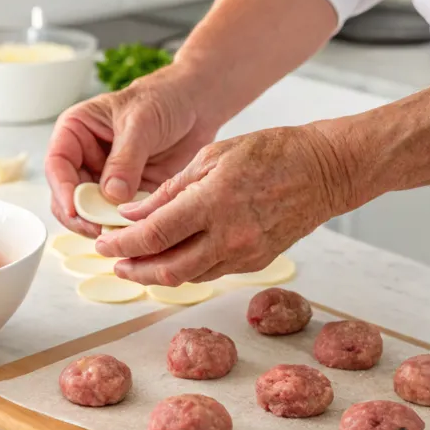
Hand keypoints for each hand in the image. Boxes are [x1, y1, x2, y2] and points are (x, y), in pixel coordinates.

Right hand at [45, 63, 223, 236]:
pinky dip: (124, 227)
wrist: (195, 105)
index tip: (74, 210)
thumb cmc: (162, 99)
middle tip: (100, 229)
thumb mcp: (141, 122)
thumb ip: (125, 158)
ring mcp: (104, 179)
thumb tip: (111, 194)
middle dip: (81, 216)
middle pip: (68, 196)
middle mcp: (84, 158)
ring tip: (122, 232)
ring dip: (102, 225)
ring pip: (90, 212)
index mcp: (76, 132)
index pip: (57, 165)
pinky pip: (117, 217)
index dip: (62, 189)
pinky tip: (137, 232)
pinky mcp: (126, 195)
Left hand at [95, 126, 350, 284]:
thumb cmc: (272, 152)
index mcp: (212, 203)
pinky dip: (187, 268)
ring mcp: (245, 254)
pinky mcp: (257, 263)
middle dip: (135, 269)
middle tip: (115, 262)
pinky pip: (212, 272)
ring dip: (158, 273)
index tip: (103, 243)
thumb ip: (170, 190)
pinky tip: (173, 256)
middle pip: (167, 269)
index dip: (122, 244)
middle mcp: (228, 236)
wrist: (326, 170)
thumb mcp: (212, 156)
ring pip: (189, 276)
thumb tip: (136, 212)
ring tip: (137, 262)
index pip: (154, 234)